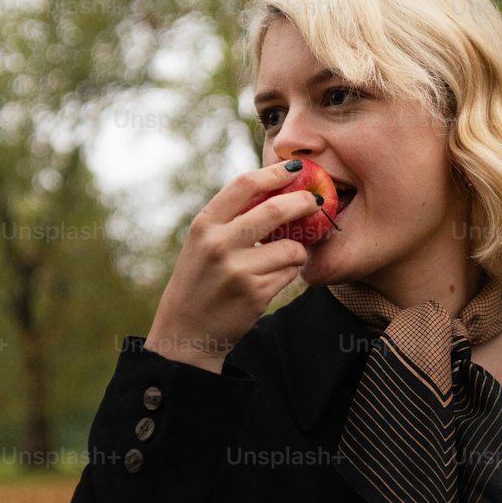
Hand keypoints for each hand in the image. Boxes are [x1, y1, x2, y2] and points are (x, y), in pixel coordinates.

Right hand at [143, 161, 316, 371]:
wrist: (186, 333)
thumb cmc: (199, 282)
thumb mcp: (202, 243)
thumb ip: (230, 218)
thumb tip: (275, 189)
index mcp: (204, 225)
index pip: (244, 184)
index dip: (274, 173)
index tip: (294, 170)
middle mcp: (218, 244)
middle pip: (276, 209)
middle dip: (303, 202)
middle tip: (316, 201)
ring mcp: (238, 270)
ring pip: (291, 247)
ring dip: (297, 250)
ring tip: (285, 257)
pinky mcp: (255, 294)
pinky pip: (290, 274)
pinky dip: (288, 274)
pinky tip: (272, 280)